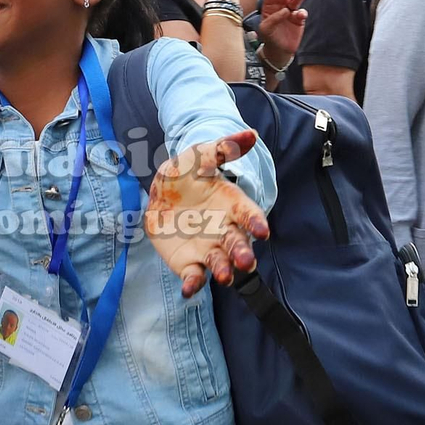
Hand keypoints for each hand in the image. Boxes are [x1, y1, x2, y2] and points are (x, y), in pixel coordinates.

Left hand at [145, 130, 267, 296]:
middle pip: (238, 244)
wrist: (161, 192)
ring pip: (220, 263)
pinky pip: (193, 276)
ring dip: (223, 270)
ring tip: (224, 277)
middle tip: (245, 261)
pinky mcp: (189, 262)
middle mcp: (225, 230)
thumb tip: (250, 134)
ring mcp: (208, 248)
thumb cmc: (187, 173)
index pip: (249, 214)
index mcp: (232, 205)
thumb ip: (223, 148)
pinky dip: (192, 284)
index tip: (263, 230)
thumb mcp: (200, 156)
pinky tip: (189, 291)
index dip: (256, 222)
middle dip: (243, 253)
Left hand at [256, 0, 306, 62]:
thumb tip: (285, 10)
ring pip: (294, 1)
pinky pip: (301, 13)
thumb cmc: (269, 38)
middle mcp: (280, 7)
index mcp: (269, 7)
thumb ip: (273, 19)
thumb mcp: (266, 29)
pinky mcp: (299, 20)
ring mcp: (290, 13)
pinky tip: (300, 14)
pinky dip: (302, 13)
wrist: (279, 51)